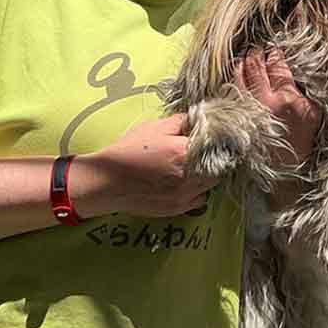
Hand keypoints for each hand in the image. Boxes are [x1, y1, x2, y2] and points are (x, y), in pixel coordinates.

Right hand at [75, 114, 213, 217]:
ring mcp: (185, 196)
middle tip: (208, 151)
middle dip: (217, 158)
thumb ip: (180, 121)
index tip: (219, 136)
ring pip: (212, 185)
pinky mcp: (178, 209)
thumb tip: (200, 118)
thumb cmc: (127, 152)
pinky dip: (198, 191)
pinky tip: (186, 182)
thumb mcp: (153, 128)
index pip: (219, 145)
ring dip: (209, 175)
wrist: (105, 183)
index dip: (221, 140)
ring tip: (196, 166)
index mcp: (185, 152)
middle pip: (220, 167)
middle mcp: (190, 176)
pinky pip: (200, 199)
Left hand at [238, 48, 321, 171]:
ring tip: (243, 57)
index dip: (275, 54)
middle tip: (257, 48)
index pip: (277, 66)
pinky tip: (234, 76)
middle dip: (255, 54)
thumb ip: (305, 92)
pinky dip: (231, 81)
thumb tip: (298, 72)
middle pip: (255, 67)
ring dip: (240, 64)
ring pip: (238, 77)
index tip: (274, 50)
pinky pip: (230, 93)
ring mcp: (247, 110)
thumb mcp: (313, 114)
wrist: (286, 171)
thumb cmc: (303, 143)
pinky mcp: (236, 119)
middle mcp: (264, 102)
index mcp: (286, 98)